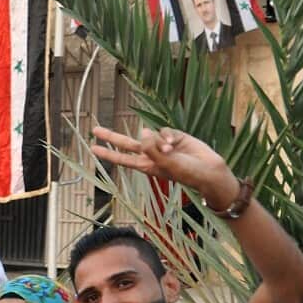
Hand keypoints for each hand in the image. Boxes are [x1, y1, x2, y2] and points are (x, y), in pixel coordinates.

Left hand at [91, 126, 238, 209]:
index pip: (122, 158)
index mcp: (146, 165)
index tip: (93, 148)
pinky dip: (167, 135)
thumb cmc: (187, 173)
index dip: (108, 153)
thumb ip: (151, 148)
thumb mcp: (166, 164)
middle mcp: (151, 154)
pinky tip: (174, 143)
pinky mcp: (175, 136)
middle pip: (127, 143)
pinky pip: (165, 131)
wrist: (209, 170)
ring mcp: (162, 145)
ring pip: (150, 134)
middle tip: (94, 130)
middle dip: (111, 136)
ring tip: (170, 150)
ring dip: (158, 140)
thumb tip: (142, 131)